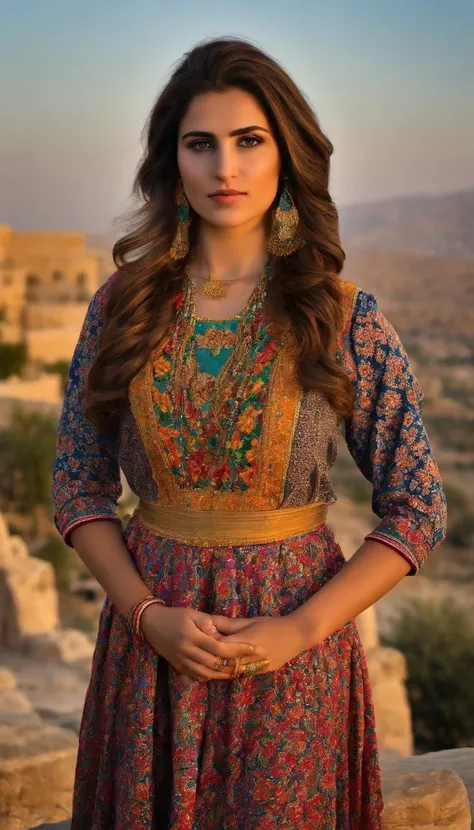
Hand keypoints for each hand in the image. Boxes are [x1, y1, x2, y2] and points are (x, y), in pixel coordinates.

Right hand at [139, 604, 255, 682]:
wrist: (150, 624)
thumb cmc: (174, 615)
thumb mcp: (190, 613)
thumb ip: (206, 621)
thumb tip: (219, 630)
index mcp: (192, 636)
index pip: (219, 647)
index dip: (236, 650)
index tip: (252, 648)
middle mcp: (187, 651)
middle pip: (214, 664)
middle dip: (233, 665)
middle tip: (249, 663)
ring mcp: (181, 661)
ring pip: (206, 674)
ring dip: (223, 675)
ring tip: (237, 671)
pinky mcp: (178, 667)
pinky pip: (196, 676)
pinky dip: (209, 677)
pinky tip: (219, 673)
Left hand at [209, 614, 306, 675]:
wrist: (296, 635)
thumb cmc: (272, 625)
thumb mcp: (250, 621)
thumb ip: (229, 624)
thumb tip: (209, 622)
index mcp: (245, 641)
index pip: (220, 646)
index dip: (208, 643)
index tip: (200, 640)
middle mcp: (249, 656)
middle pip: (223, 663)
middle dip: (210, 660)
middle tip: (198, 656)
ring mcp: (256, 667)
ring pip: (231, 673)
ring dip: (218, 670)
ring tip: (206, 665)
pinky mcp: (261, 672)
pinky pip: (241, 675)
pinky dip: (230, 673)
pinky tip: (223, 669)